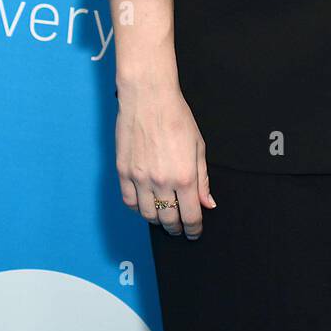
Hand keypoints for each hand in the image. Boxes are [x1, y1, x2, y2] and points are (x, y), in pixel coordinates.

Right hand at [115, 82, 214, 238]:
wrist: (149, 98)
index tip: (195, 232)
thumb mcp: (198, 147)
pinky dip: (138, 209)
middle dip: (176, 228)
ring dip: (157, 221)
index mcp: (185, 177)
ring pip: (148, 215)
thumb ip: (202, 179)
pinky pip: (129, 202)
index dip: (194, 229)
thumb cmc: (177, 117)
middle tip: (179, 228)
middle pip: (169, 220)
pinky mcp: (123, 172)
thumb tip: (207, 204)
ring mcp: (140, 179)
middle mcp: (162, 182)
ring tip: (164, 218)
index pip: (190, 216)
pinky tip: (145, 206)